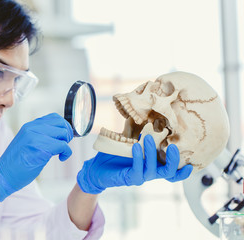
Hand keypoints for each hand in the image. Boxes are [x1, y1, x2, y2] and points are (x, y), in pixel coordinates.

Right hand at [0, 113, 72, 200]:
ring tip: (60, 152)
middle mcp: (32, 128)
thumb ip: (39, 136)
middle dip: (67, 134)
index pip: (54, 117)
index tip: (63, 137)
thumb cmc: (16, 163)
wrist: (3, 175)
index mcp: (30, 126)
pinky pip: (62, 145)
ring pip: (63, 133)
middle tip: (64, 145)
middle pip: (61, 123)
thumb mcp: (27, 142)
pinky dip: (66, 153)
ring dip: (66, 143)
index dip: (63, 126)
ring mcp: (35, 137)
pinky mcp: (40, 148)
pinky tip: (61, 158)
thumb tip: (58, 135)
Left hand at [77, 135, 192, 193]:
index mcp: (154, 164)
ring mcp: (141, 176)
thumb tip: (144, 110)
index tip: (191, 163)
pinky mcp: (129, 178)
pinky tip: (135, 146)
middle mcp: (151, 172)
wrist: (98, 166)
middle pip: (169, 173)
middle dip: (174, 160)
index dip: (183, 170)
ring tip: (148, 138)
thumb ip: (139, 130)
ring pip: (154, 170)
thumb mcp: (130, 139)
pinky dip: (137, 158)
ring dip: (151, 153)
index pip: (172, 170)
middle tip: (174, 146)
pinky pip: (137, 170)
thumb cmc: (116, 153)